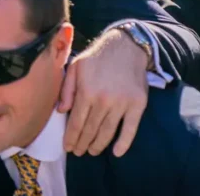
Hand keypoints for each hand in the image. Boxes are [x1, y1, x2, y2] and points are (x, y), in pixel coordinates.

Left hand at [58, 28, 148, 157]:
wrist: (126, 47)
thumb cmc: (97, 57)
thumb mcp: (75, 66)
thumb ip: (66, 88)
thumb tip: (61, 111)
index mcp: (86, 90)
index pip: (76, 122)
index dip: (71, 137)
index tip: (68, 147)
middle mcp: (104, 99)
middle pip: (91, 129)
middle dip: (82, 143)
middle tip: (78, 152)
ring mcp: (122, 103)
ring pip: (108, 131)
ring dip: (98, 145)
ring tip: (92, 151)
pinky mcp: (138, 105)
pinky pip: (131, 129)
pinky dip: (124, 143)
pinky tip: (117, 152)